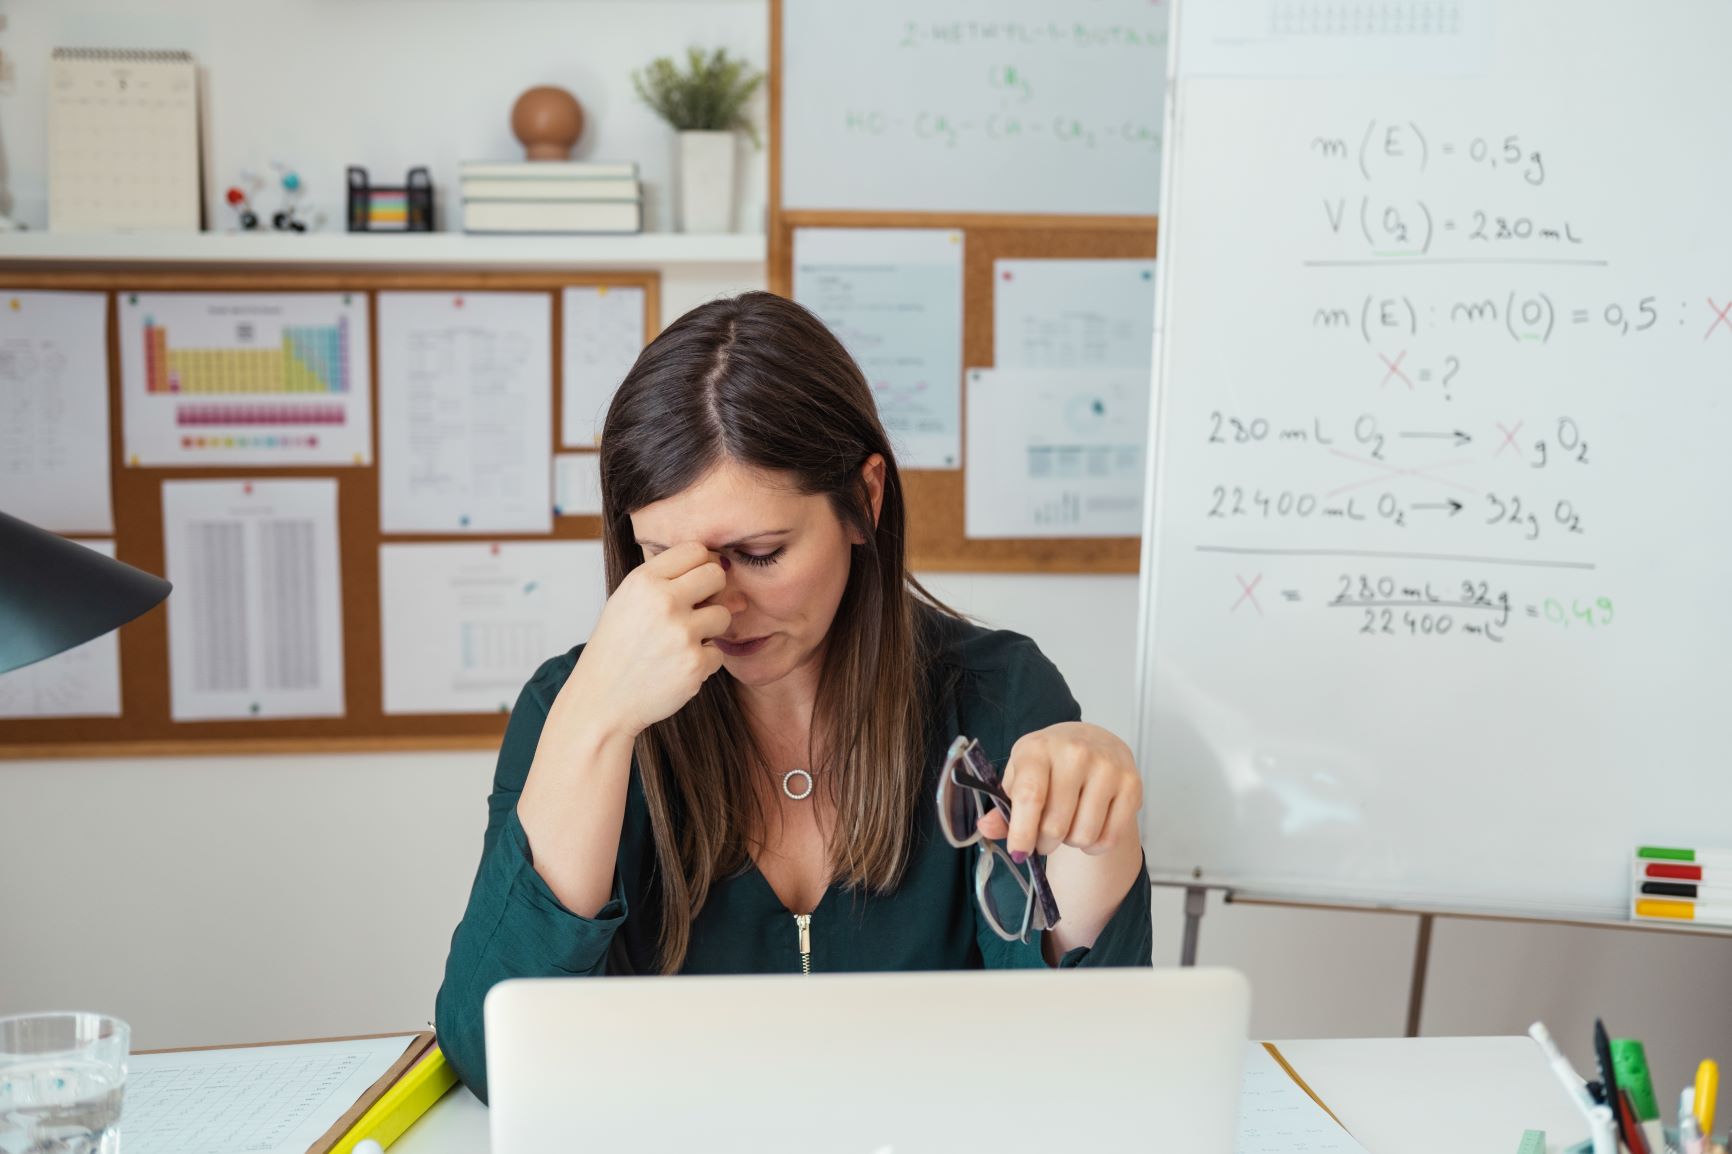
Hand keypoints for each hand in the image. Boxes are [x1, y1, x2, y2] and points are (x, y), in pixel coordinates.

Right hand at [564, 541, 730, 736]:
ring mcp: (682, 633)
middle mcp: (663, 602)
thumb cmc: (617, 649)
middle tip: (694, 611)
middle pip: (716, 575)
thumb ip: (670, 581)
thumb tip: (725, 569)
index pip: (695, 550)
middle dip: (712, 592)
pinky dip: (702, 662)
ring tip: (680, 643)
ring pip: (723, 615)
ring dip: (709, 630)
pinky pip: (718, 652)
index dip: (699, 566)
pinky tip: (675, 668)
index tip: (693, 583)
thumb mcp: (628, 602)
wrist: (602, 701)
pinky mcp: (695, 663)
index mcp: (643, 581)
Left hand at [976, 722, 1142, 860]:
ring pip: (1083, 835)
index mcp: (1038, 748)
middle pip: (1056, 824)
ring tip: (1068, 826)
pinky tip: (1089, 828)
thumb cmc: (1049, 764)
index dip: (1022, 831)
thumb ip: (1003, 807)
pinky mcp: (1132, 783)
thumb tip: (986, 828)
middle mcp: (1075, 752)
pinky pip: (1110, 837)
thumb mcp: (1019, 777)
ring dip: (1071, 843)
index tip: (1019, 853)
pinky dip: (1095, 846)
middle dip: (1044, 843)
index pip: (1030, 795)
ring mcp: (1107, 766)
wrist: (1093, 741)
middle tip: (1043, 837)